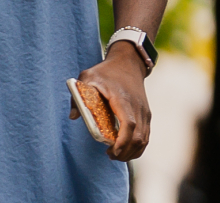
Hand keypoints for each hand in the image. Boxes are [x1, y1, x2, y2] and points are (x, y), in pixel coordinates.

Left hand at [71, 44, 153, 160]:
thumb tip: (73, 116)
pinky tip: (125, 149)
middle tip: (110, 155)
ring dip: (132, 151)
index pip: (129, 124)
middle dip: (125, 152)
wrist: (129, 63)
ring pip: (144, 138)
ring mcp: (144, 112)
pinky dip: (137, 146)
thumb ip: (78, 97)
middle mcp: (137, 107)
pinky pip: (146, 135)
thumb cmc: (106, 71)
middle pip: (138, 136)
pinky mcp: (146, 114)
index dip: (122, 141)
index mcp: (123, 99)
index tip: (112, 151)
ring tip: (116, 155)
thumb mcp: (87, 78)